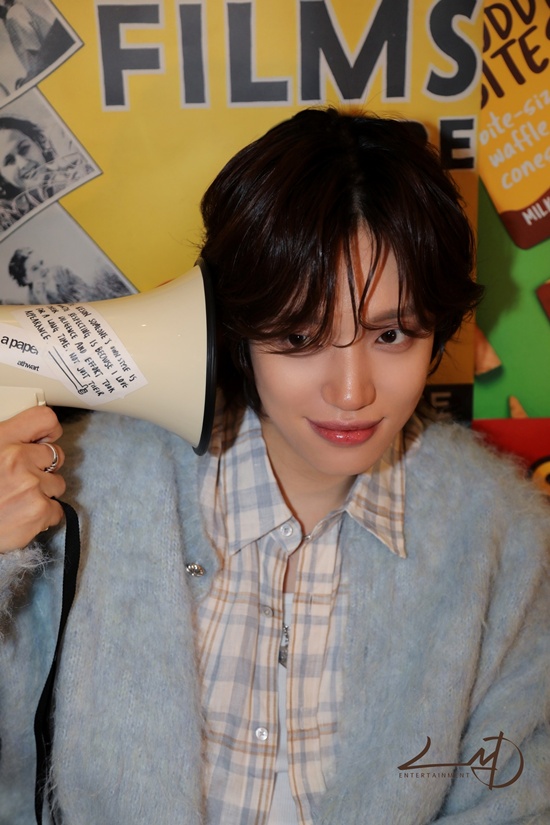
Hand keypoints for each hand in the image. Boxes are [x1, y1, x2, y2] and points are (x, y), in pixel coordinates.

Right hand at [0, 407, 65, 552]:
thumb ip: (6, 445)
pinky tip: (22, 517)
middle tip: (24, 481)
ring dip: (44, 493)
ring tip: (19, 501)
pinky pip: (57, 510)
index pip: (44, 419)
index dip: (50, 431)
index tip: (46, 440)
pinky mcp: (39, 510)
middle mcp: (17, 458)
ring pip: (58, 484)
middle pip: (56, 455)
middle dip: (45, 468)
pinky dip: (43, 516)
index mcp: (1, 439)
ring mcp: (31, 485)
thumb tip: (30, 443)